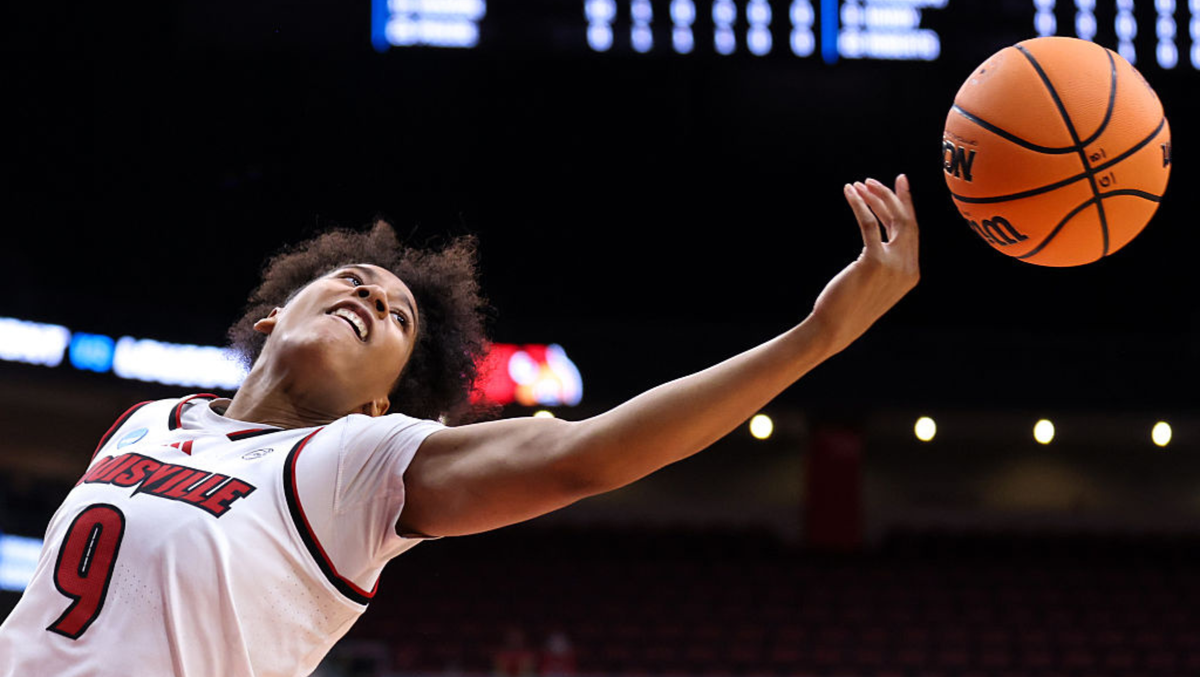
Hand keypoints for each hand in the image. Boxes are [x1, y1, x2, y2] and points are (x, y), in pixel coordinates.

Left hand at [809, 175, 919, 354]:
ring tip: (859, 184)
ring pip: (891, 219)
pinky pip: (868, 223)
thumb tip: (878, 246)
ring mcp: (893, 265)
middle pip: (905, 221)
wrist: (834, 328)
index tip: (899, 184)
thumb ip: (885, 266)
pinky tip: (849, 192)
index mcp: (911, 274)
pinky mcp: (874, 261)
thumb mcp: (875, 286)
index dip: (906, 206)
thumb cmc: (848, 308)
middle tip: (874, 180)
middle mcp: (907, 268)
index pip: (912, 232)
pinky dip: (859, 204)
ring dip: (875, 197)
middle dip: (891, 196)